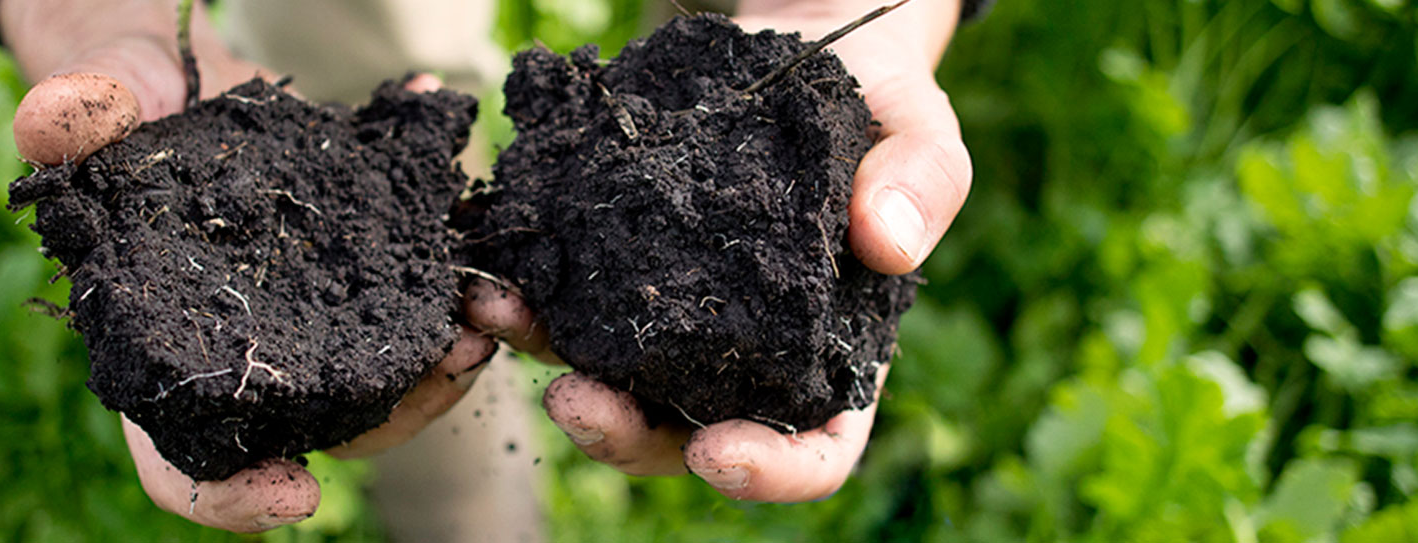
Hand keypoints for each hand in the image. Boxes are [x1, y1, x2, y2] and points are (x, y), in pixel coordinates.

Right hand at [0, 0, 486, 529]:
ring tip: (476, 320)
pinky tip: (474, 249)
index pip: (183, 461)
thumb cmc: (125, 110)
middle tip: (447, 364)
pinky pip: (409, 305)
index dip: (231, 495)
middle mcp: (243, 358)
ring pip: (380, 382)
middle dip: (389, 414)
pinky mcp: (355, 276)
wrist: (189, 82)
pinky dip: (446, 287)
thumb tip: (46, 124)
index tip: (298, 495)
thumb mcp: (97, 99)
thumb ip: (75, 116)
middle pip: (317, 430)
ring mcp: (307, 324)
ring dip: (436, 365)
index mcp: (160, 350)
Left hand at [470, 0, 969, 501]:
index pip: (812, 452)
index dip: (769, 472)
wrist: (796, 46)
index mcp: (831, 358)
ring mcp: (670, 318)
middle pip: (681, 437)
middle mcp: (741, 359)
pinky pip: (565, 295)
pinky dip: (525, 287)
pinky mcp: (616, 266)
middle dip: (622, 434)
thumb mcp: (920, 130)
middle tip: (575, 399)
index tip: (718, 452)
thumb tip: (890, 245)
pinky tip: (495, 260)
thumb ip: (922, 184)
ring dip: (546, 356)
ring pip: (605, 373)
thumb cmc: (875, 105)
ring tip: (501, 311)